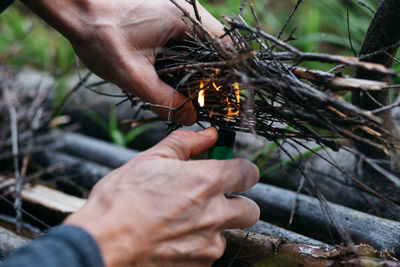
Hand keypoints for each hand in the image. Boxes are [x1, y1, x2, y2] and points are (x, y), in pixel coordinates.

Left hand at [22, 0, 224, 124]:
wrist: (77, 11)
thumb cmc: (101, 37)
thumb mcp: (133, 76)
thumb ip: (164, 100)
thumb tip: (191, 118)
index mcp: (184, 19)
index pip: (226, 48)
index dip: (230, 76)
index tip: (224, 99)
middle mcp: (186, 12)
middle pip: (217, 48)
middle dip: (215, 76)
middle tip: (207, 102)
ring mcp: (177, 13)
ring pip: (203, 46)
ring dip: (202, 70)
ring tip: (195, 95)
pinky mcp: (167, 19)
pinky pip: (188, 43)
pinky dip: (189, 62)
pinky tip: (179, 79)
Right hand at [65, 128, 259, 266]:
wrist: (103, 243)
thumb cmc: (121, 200)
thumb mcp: (151, 159)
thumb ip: (185, 143)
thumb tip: (208, 135)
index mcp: (206, 181)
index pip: (250, 173)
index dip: (240, 170)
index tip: (229, 170)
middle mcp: (215, 214)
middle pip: (251, 207)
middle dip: (236, 200)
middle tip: (211, 197)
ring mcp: (209, 242)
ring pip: (230, 230)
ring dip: (216, 224)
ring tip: (185, 218)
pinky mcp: (201, 264)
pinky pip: (211, 250)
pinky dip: (200, 243)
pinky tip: (175, 235)